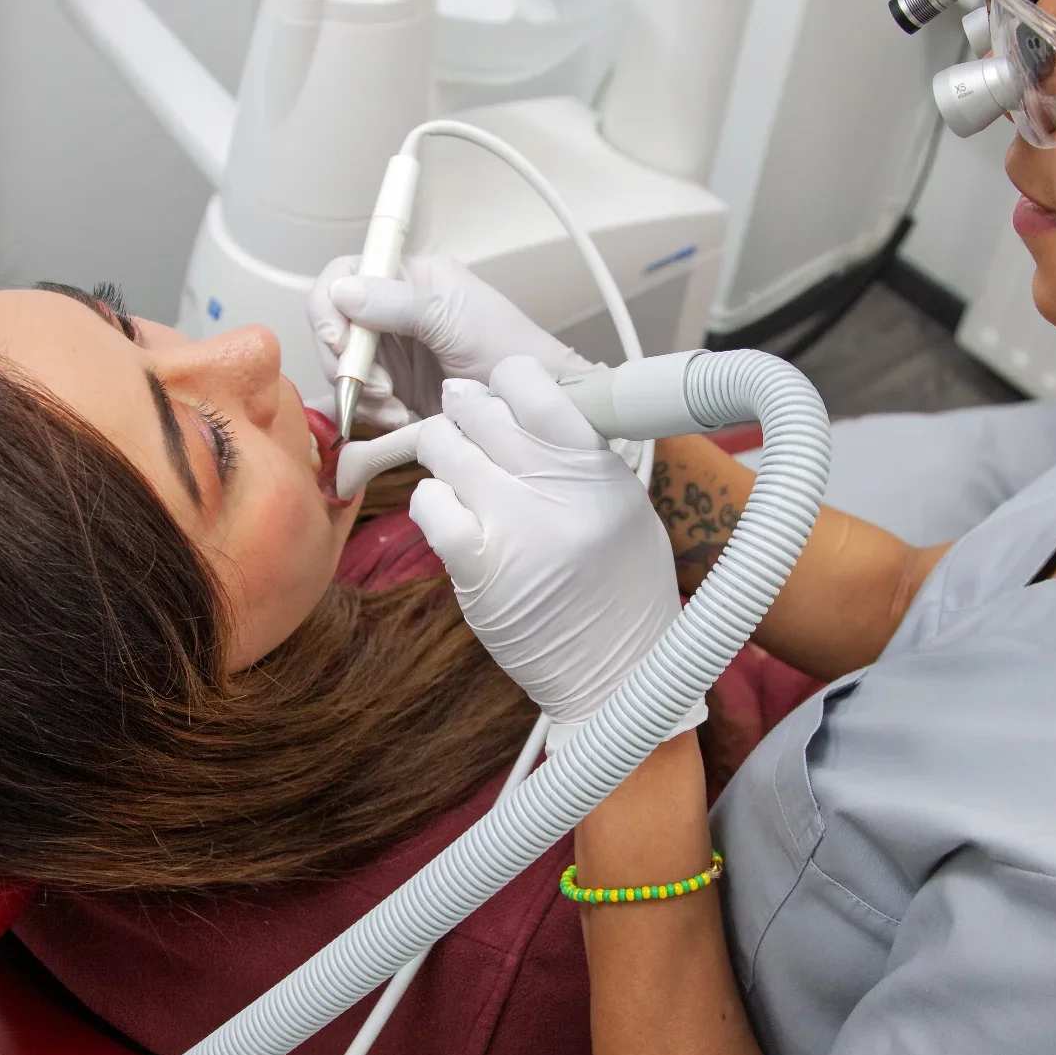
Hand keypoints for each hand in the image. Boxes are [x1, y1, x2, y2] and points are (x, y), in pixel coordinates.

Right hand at [308, 254, 594, 429]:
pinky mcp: (393, 388)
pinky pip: (359, 397)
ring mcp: (391, 351)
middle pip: (334, 326)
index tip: (338, 342)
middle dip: (347, 361)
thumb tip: (340, 291)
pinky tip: (397, 418)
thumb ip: (397, 303)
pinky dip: (369, 410)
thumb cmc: (507, 349)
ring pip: (342, 366)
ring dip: (359, 392)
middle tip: (377, 388)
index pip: (345, 275)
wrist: (530, 405)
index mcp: (409, 276)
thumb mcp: (452, 318)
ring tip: (394, 409)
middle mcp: (392, 309)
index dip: (330, 307)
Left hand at [410, 358, 700, 738]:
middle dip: (465, 410)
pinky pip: (429, 503)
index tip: (502, 389)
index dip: (507, 380)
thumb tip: (531, 409)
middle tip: (465, 421)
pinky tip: (449, 513)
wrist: (619, 675)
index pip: (536, 387)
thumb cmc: (624, 593)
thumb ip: (582, 458)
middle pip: (482, 410)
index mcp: (599, 472)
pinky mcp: (477, 568)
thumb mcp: (626, 510)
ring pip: (446, 447)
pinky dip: (431, 501)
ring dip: (443, 450)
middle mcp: (558, 492)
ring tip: (457, 468)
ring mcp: (514, 528)